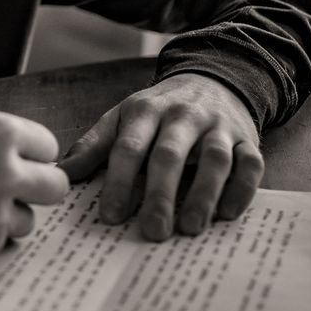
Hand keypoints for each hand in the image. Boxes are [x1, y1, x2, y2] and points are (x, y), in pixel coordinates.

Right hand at [0, 112, 69, 268]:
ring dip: (7, 215)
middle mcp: (7, 171)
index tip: (18, 159)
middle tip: (10, 188)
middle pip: (55, 186)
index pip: (47, 146)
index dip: (30, 154)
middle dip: (35, 187)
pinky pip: (1, 241)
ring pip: (28, 218)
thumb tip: (10, 155)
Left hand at [57, 73, 262, 240]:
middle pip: (170, 154)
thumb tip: (60, 175)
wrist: (213, 79)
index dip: (118, 181)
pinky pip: (250, 163)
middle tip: (152, 231)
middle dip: (160, 194)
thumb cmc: (159, 111)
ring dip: (203, 194)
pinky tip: (227, 214)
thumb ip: (94, 146)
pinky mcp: (247, 139)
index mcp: (145, 110)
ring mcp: (218, 126)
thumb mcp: (122, 118)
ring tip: (190, 228)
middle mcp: (183, 116)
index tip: (109, 216)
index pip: (129, 147)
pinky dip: (242, 188)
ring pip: (214, 159)